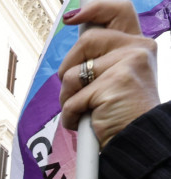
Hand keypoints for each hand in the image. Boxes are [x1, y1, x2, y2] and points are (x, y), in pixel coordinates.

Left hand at [58, 0, 159, 145]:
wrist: (135, 139)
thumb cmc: (119, 111)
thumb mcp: (114, 76)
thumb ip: (100, 55)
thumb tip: (76, 24)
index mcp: (137, 44)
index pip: (118, 10)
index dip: (93, 8)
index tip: (71, 18)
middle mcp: (137, 48)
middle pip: (86, 40)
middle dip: (68, 67)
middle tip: (76, 88)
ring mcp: (128, 63)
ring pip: (73, 73)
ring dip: (67, 96)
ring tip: (84, 108)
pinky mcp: (114, 82)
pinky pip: (72, 99)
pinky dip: (71, 116)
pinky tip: (85, 121)